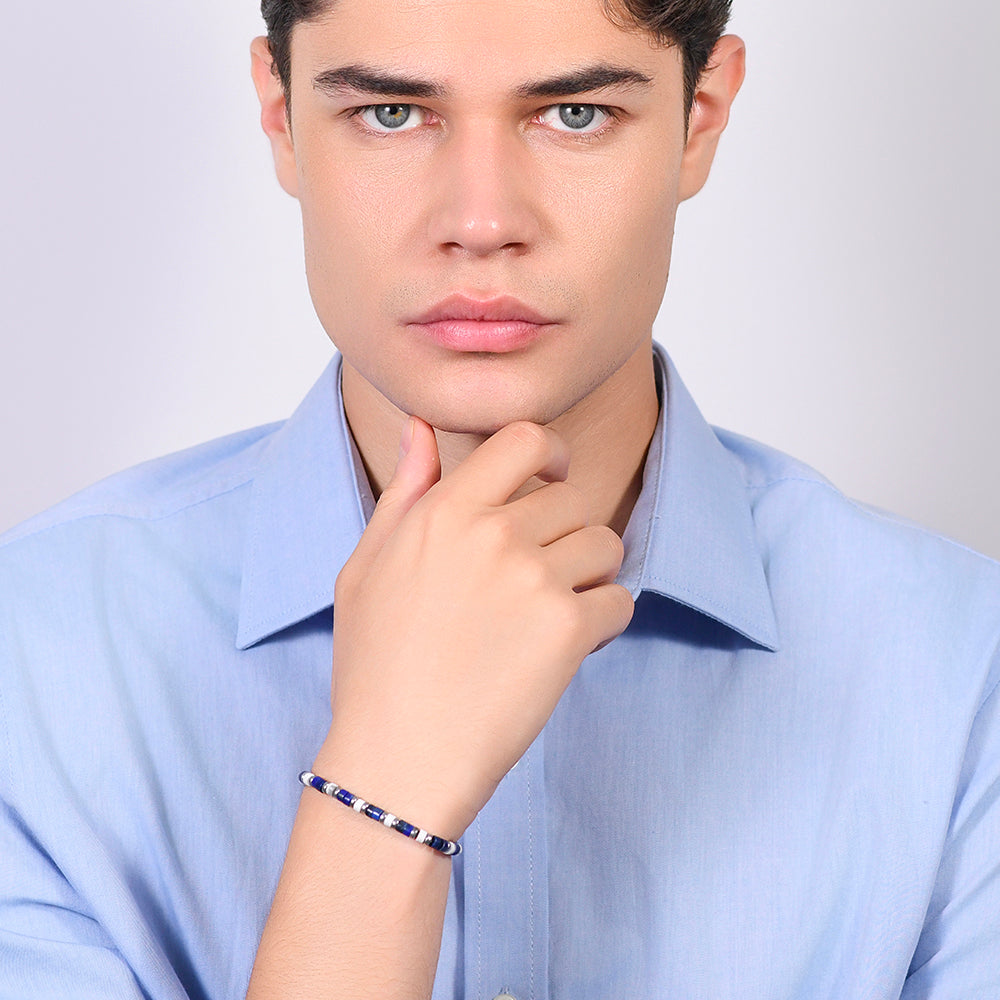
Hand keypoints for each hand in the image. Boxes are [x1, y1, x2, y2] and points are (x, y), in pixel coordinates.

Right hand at [319, 417, 633, 839]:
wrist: (396, 758)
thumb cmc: (375, 666)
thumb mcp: (366, 566)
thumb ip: (405, 490)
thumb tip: (420, 427)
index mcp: (445, 511)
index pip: (525, 438)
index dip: (551, 453)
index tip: (554, 477)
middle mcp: (494, 534)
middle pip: (574, 498)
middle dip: (566, 531)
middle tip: (538, 578)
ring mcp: (534, 580)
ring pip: (606, 545)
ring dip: (590, 574)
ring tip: (552, 613)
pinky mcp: (568, 630)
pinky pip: (620, 601)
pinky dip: (604, 622)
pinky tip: (567, 647)